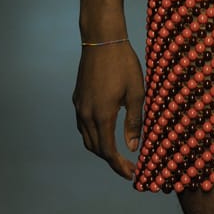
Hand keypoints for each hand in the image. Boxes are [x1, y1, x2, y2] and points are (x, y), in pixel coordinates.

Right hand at [73, 43, 144, 179]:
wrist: (102, 40)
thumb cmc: (123, 64)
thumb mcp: (136, 93)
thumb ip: (134, 122)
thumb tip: (131, 147)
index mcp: (102, 116)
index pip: (107, 151)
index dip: (118, 166)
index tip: (131, 174)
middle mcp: (86, 114)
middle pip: (95, 148)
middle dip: (111, 160)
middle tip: (127, 166)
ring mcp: (79, 106)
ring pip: (87, 137)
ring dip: (101, 148)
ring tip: (118, 152)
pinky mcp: (78, 97)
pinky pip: (83, 124)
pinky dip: (94, 134)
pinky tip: (106, 130)